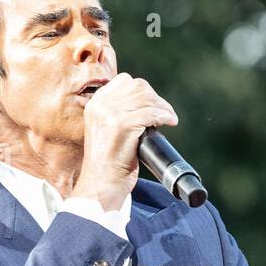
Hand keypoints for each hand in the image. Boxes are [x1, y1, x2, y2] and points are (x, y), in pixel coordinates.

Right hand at [75, 72, 177, 210]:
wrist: (101, 184)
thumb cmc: (107, 163)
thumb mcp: (105, 130)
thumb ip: (117, 114)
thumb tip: (145, 103)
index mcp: (95, 104)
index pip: (124, 81)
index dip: (143, 91)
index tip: (152, 104)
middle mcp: (100, 105)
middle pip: (138, 86)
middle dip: (155, 98)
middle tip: (165, 112)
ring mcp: (110, 114)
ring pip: (146, 98)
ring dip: (163, 107)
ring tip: (169, 118)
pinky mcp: (122, 125)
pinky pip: (151, 113)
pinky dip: (164, 116)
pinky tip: (170, 122)